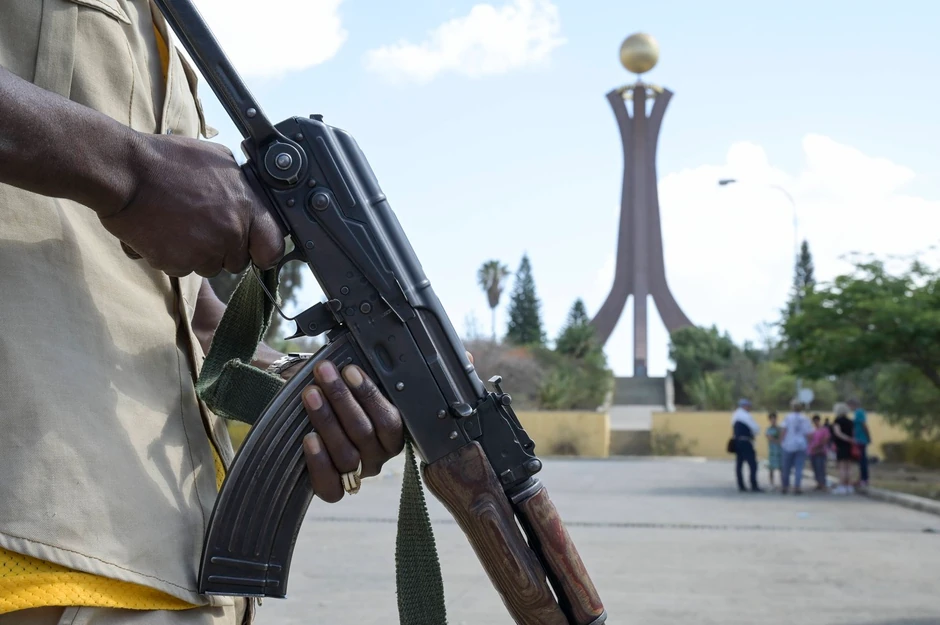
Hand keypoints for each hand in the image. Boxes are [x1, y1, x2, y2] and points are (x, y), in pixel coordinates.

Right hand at [99, 133, 283, 276]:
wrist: (126, 173)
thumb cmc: (169, 160)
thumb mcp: (219, 160)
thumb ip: (240, 186)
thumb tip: (248, 197)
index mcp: (246, 207)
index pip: (273, 247)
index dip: (263, 251)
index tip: (255, 250)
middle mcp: (230, 233)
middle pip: (237, 261)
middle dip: (223, 250)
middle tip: (201, 227)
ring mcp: (204, 252)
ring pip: (209, 267)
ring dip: (197, 254)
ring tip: (178, 225)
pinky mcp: (177, 263)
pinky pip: (181, 269)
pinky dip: (172, 256)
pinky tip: (162, 233)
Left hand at [301, 360, 403, 502]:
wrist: (314, 414)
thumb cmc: (339, 400)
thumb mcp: (355, 389)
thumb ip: (359, 380)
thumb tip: (351, 361)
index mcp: (393, 435)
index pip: (389, 420)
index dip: (370, 395)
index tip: (350, 370)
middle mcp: (378, 458)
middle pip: (364, 433)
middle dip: (341, 398)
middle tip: (324, 373)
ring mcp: (357, 474)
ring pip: (346, 454)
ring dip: (326, 420)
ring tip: (311, 394)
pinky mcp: (335, 489)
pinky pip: (330, 484)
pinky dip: (318, 461)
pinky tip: (309, 438)